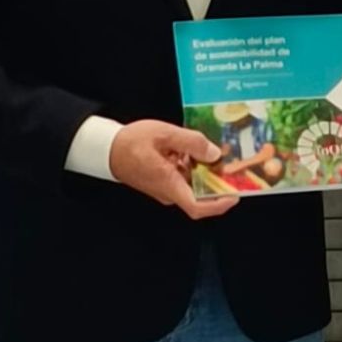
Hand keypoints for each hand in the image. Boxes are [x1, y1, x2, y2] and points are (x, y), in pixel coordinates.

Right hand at [110, 120, 239, 219]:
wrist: (106, 148)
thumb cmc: (130, 143)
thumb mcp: (164, 134)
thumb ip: (191, 142)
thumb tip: (214, 154)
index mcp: (169, 184)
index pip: (197, 207)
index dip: (219, 204)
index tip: (235, 194)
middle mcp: (169, 192)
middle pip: (201, 195)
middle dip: (218, 181)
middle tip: (233, 163)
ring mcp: (167, 188)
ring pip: (194, 185)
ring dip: (206, 171)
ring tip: (216, 150)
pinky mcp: (165, 182)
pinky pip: (185, 178)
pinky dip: (195, 167)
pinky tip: (196, 150)